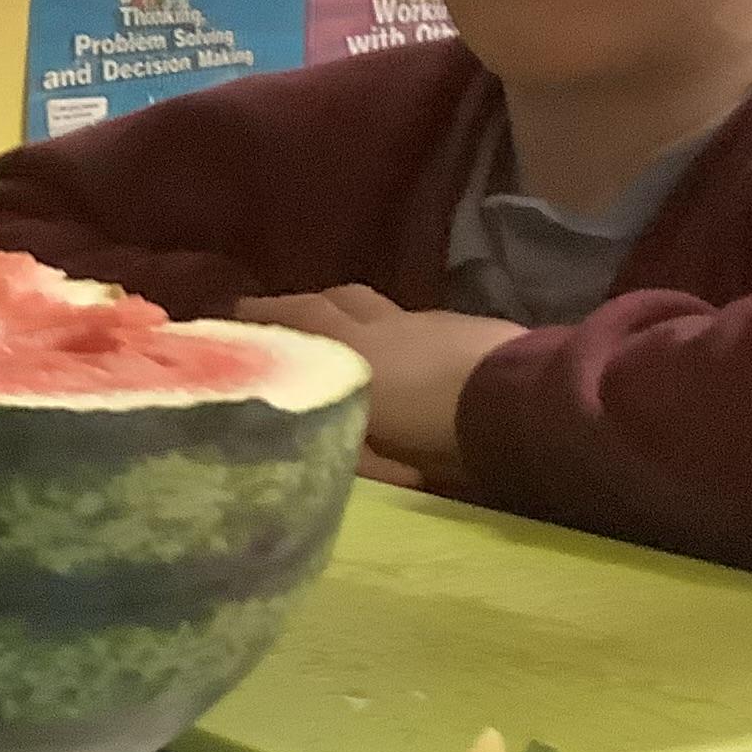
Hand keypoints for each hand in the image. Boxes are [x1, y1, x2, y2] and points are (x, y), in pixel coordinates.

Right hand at [234, 288, 524, 480]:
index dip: (262, 316)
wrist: (518, 406)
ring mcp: (426, 322)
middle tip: (277, 315)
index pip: (296, 321)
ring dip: (351, 312)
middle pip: (333, 301)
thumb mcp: (374, 450)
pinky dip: (402, 332)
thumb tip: (307, 440)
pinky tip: (406, 350)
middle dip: (300, 305)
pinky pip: (419, 322)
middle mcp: (380, 327)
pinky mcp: (467, 327)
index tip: (233, 316)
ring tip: (339, 327)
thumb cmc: (437, 435)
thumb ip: (343, 442)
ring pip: (376, 306)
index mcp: (348, 352)